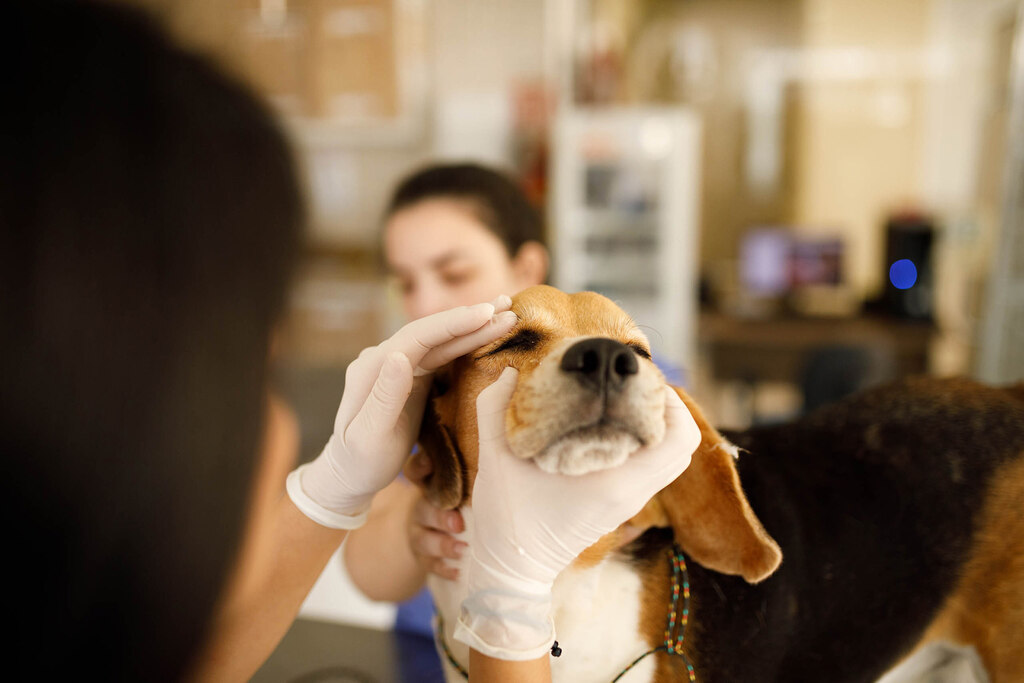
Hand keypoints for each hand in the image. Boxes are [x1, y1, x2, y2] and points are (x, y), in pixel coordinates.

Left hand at [287, 297, 515, 528]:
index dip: (453, 323)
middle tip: (508, 307)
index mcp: (372, 367)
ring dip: (474, 328)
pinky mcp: (413, 375)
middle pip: (433, 332)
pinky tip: (489, 334)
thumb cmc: (361, 461)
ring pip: (441, 340)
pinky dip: (467, 343)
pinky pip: (443, 354)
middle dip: (471, 319)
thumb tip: (400, 357)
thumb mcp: (370, 436)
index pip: (417, 336)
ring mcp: (399, 365)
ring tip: (507, 314)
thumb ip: (385, 397)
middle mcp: (384, 358)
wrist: (351, 473)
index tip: (485, 314)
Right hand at [405, 452, 466, 579]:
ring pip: (424, 539)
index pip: (416, 471)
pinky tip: (458, 572)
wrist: (433, 532)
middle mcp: (420, 508)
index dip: (421, 465)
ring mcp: (419, 533)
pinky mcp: (422, 557)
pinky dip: (443, 568)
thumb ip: (472, 470)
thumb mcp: (459, 484)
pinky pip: (429, 565)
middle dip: (440, 516)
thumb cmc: (457, 501)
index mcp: (428, 485)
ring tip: (461, 549)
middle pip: (423, 509)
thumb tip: (503, 450)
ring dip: (442, 544)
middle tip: (459, 523)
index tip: (432, 461)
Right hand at [454, 367, 700, 658]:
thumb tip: (508, 372)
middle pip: (682, 448)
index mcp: (615, 482)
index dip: (670, 403)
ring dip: (659, 428)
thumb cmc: (507, 518)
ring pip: (670, 460)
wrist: (512, 568)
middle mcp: (631, 493)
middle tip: (635, 385)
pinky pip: (652, 469)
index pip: (675, 440)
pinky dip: (646, 444)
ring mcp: (629, 502)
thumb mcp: (495, 458)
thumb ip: (494, 409)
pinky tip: (609, 425)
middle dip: (668, 410)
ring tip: (625, 401)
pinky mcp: (620, 505)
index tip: (640, 378)